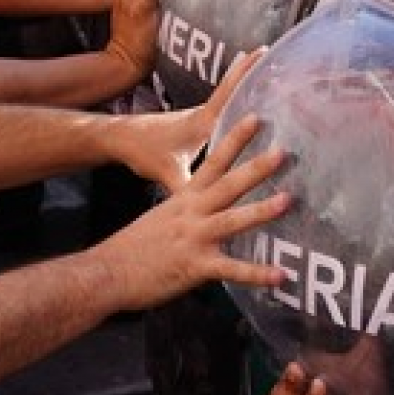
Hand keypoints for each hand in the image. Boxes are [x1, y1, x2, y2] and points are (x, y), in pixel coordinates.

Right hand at [92, 100, 290, 309]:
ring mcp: (193, 239)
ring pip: (231, 220)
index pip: (213, 162)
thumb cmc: (133, 248)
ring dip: (260, 211)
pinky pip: (231, 270)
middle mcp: (191, 213)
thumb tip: (208, 207)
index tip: (255, 118)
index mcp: (184, 199)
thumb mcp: (163, 219)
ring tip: (288, 200)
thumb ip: (188, 211)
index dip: (234, 139)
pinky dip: (257, 274)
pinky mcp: (195, 267)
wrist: (105, 272)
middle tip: (283, 151)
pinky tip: (281, 276)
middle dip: (255, 168)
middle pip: (227, 185)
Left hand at [114, 46, 260, 190]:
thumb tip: (209, 206)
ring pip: (227, 95)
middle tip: (269, 50)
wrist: (120, 140)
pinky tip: (244, 102)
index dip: (246, 75)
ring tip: (265, 69)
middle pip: (232, 86)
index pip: (229, 92)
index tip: (263, 56)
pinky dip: (234, 98)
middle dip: (250, 68)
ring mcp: (198, 117)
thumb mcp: (167, 172)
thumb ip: (187, 187)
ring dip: (243, 81)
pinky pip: (222, 107)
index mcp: (201, 121)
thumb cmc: (143, 151)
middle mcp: (202, 114)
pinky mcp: (195, 124)